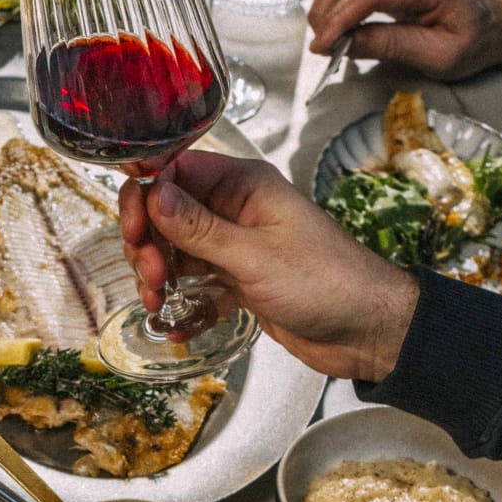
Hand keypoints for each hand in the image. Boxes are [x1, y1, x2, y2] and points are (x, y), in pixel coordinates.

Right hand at [119, 151, 418, 382]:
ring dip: (159, 276)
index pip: (176, 172)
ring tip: (158, 302)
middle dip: (149, 244)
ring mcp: (237, 246)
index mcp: (245, 185)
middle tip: (151, 278)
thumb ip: (199, 228)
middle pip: (168, 213)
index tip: (133, 233)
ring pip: (177, 251)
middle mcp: (237, 209)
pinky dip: (183, 303)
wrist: (367, 330)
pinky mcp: (240, 281)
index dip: (147, 198)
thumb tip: (153, 194)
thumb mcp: (254, 255)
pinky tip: (175, 325)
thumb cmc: (325, 282)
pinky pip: (197, 285)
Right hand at [308, 0, 501, 78]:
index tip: (322, 47)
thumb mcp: (441, 56)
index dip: (338, 18)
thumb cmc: (480, 37)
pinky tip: (343, 20)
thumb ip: (393, 46)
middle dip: (326, 8)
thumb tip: (347, 44)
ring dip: (328, 0)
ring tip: (330, 35)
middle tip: (322, 45)